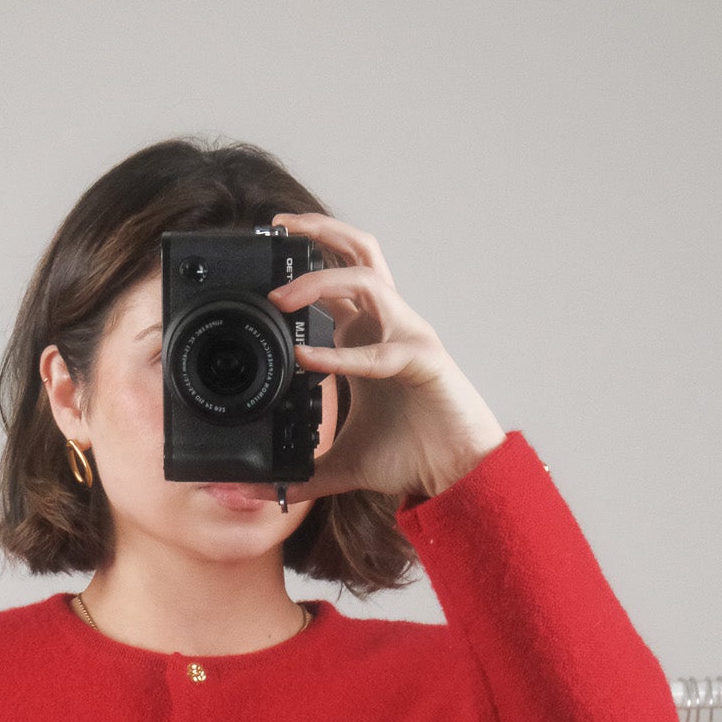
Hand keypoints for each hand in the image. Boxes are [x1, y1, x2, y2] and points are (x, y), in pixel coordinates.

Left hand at [266, 211, 506, 504]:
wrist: (456, 476)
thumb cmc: (411, 455)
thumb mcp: (342, 465)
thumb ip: (304, 475)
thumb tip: (268, 493)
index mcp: (366, 337)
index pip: (336, 279)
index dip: (303, 262)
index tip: (265, 258)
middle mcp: (386, 325)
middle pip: (358, 251)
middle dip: (319, 229)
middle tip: (278, 228)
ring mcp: (407, 336)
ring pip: (365, 279)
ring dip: (319, 281)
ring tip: (280, 299)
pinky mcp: (423, 361)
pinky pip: (378, 350)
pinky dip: (341, 354)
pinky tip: (307, 359)